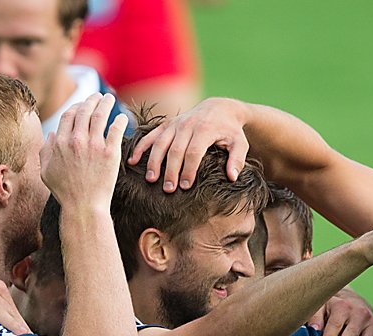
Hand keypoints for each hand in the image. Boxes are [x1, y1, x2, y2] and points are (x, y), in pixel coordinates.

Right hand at [42, 93, 131, 211]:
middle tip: (99, 96)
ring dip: (106, 103)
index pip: (69, 115)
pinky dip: (119, 120)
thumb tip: (51, 135)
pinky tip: (121, 117)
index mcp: (60, 142)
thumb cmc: (64, 192)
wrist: (83, 206)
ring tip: (110, 98)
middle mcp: (76, 140)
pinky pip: (116, 129)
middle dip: (92, 99)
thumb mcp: (46, 172)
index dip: (76, 106)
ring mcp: (94, 145)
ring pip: (100, 115)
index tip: (83, 105)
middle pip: (85, 110)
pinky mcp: (110, 153)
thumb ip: (45, 151)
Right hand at [127, 97, 249, 191]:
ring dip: (154, 162)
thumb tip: (232, 177)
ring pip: (160, 143)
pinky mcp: (166, 124)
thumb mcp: (240, 143)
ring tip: (150, 180)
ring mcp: (174, 124)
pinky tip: (132, 161)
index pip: (194, 152)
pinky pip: (151, 135)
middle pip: (175, 150)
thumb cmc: (230, 130)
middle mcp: (187, 125)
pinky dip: (141, 147)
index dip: (188, 170)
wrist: (219, 108)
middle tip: (168, 190)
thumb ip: (237, 159)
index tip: (185, 186)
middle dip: (170, 170)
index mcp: (204, 130)